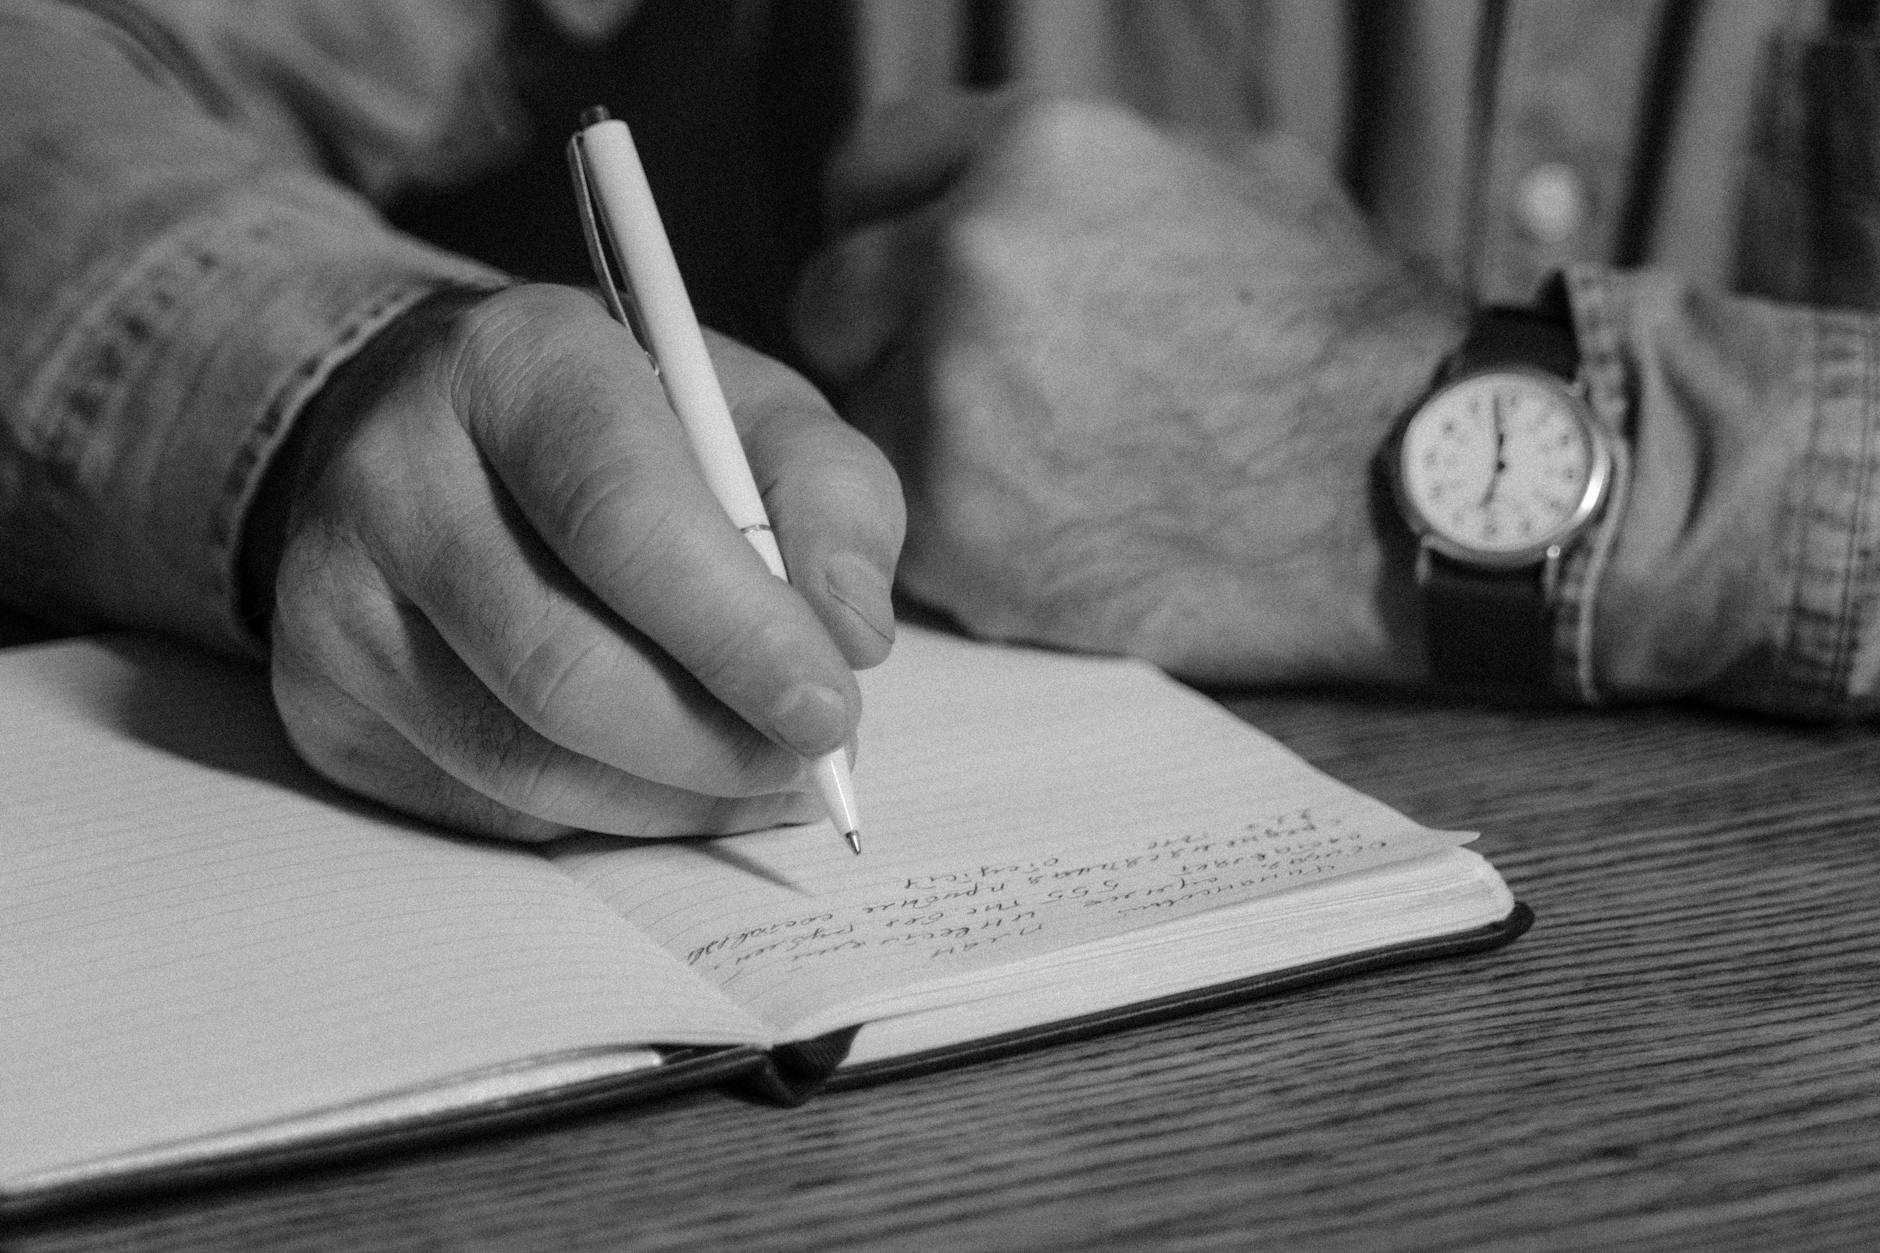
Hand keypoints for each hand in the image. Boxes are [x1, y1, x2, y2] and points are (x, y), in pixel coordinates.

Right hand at [243, 284, 903, 840]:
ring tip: (757, 772)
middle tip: (806, 760)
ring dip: (669, 797)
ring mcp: (331, 596)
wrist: (431, 430)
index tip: (828, 708)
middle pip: (562, 667)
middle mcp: (391, 470)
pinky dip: (603, 815)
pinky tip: (663, 778)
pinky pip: (482, 805)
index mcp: (513, 363)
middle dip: (713, 742)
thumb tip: (850, 635)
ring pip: (520, 762)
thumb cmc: (624, 426)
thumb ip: (830, 498)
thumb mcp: (752, 411)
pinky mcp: (317, 701)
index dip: (738, 635)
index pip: (623, 518)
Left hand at [792, 92, 1465, 685]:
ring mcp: (948, 403)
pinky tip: (1041, 524)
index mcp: (1035, 155)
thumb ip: (1084, 170)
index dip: (886, 221)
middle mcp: (969, 260)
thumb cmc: (1339, 341)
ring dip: (912, 434)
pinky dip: (949, 527)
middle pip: (830, 294)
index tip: (900, 264)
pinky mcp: (954, 531)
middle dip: (882, 330)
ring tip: (1026, 460)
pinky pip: (897, 518)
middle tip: (961, 377)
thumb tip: (1004, 179)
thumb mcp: (1232, 177)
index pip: (867, 167)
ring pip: (853, 415)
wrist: (1402, 494)